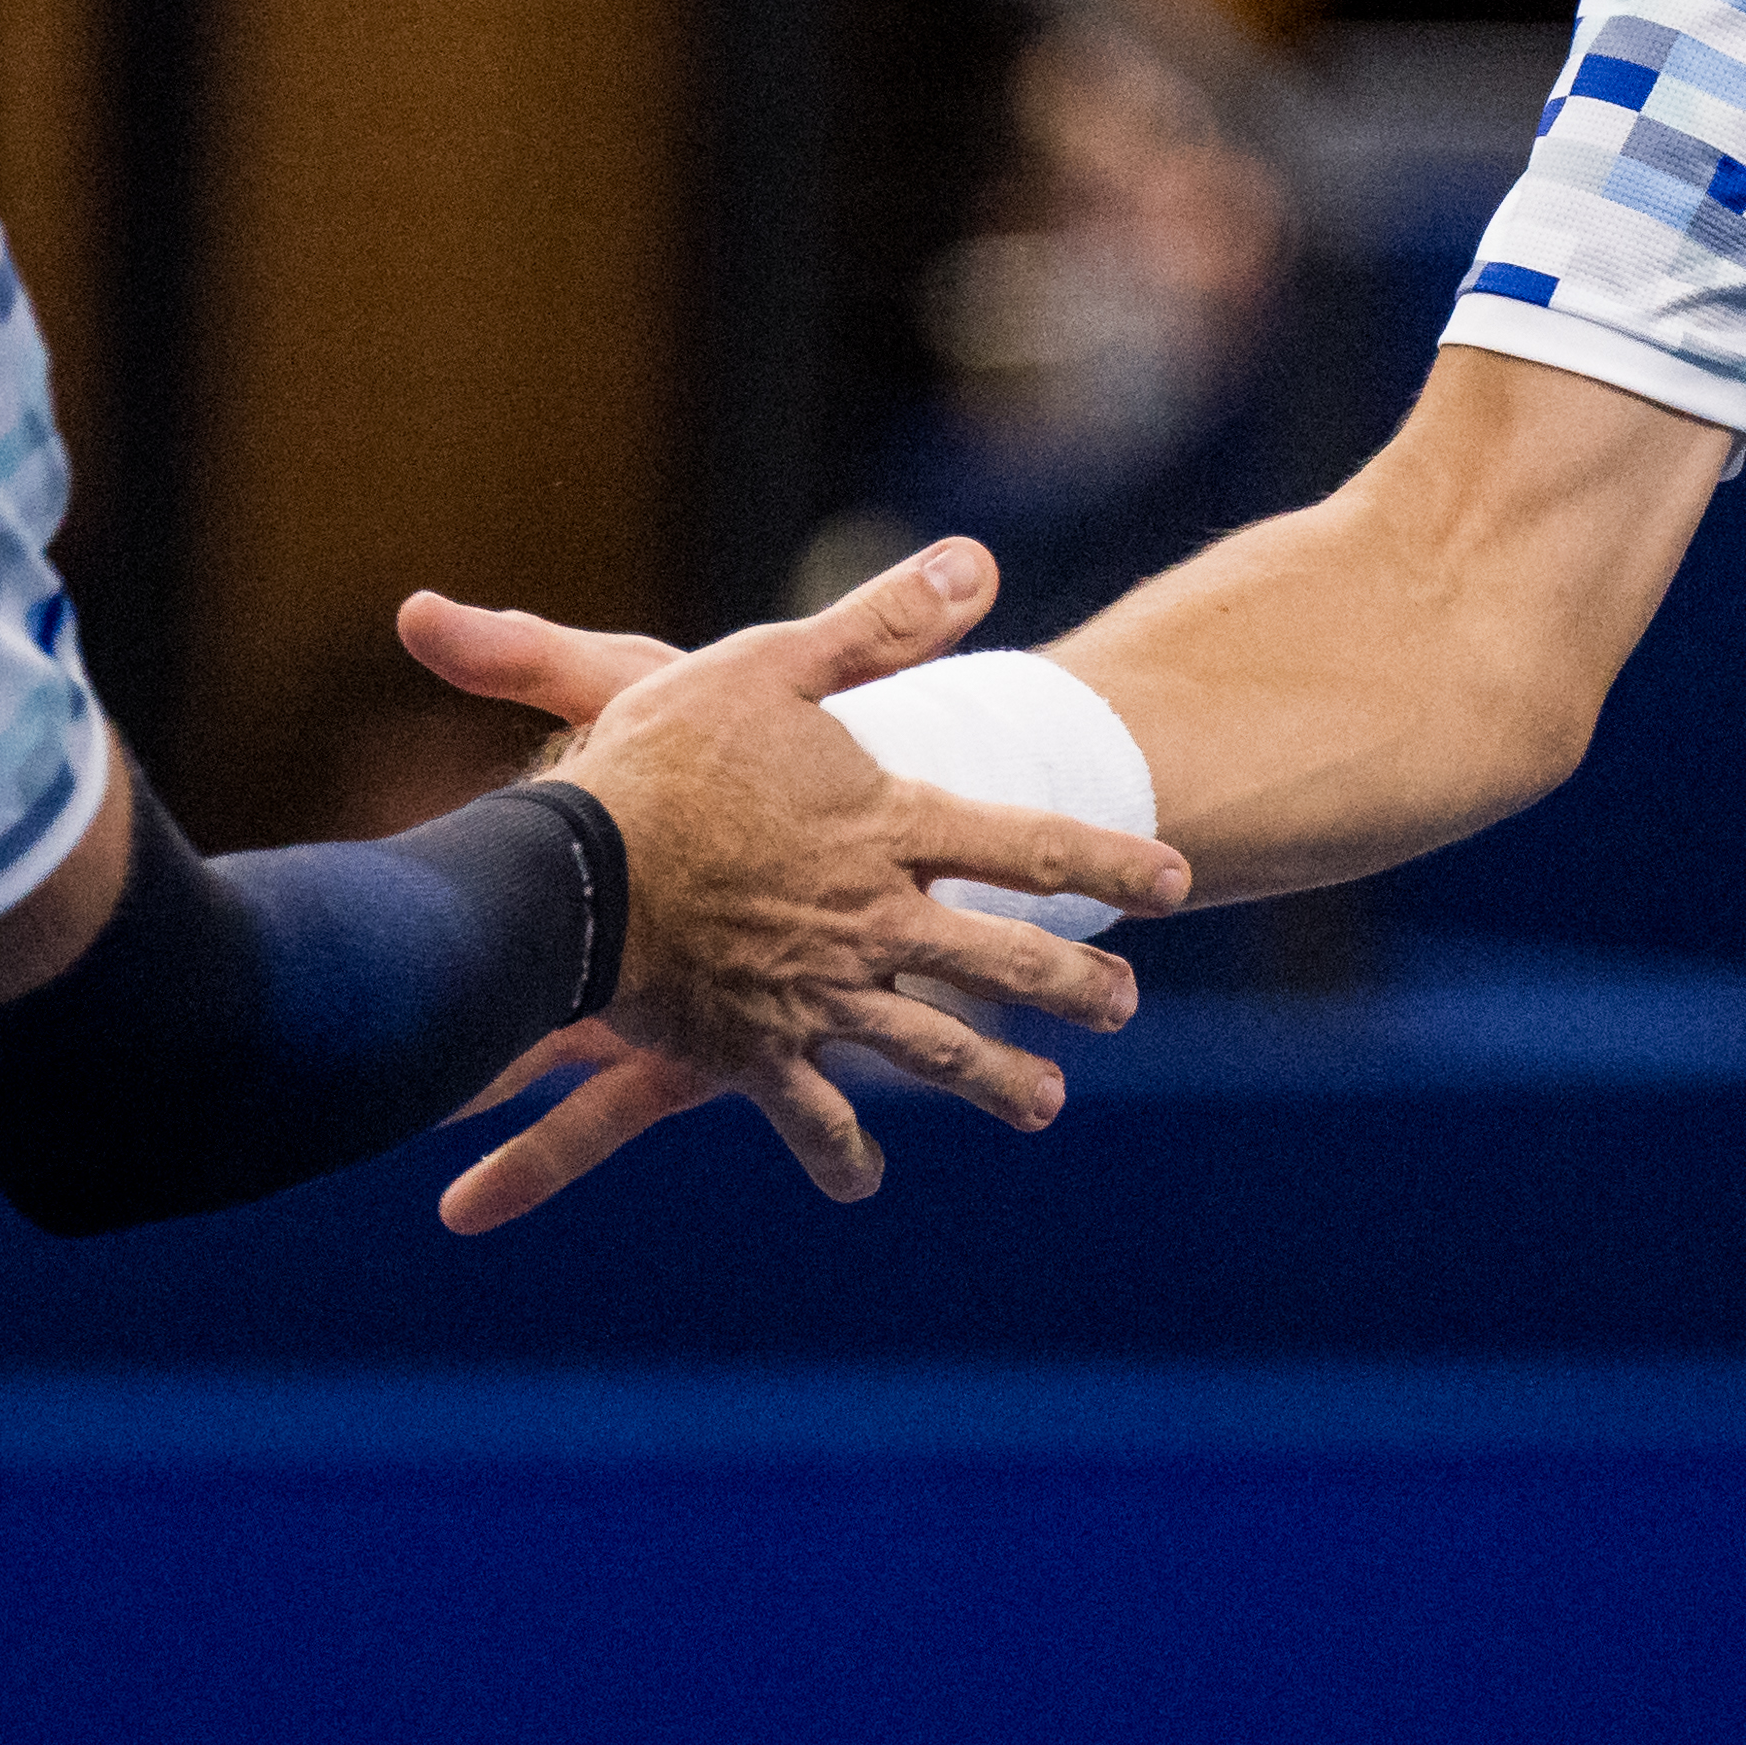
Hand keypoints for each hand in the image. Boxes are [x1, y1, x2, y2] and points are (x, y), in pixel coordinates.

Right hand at [393, 541, 1175, 1228]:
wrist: (570, 877)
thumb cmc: (663, 760)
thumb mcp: (770, 667)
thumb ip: (877, 626)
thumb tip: (979, 564)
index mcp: (888, 829)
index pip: (1027, 845)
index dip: (1107, 864)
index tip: (1175, 886)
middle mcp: (874, 922)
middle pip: (1003, 962)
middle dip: (1075, 987)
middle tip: (1123, 1006)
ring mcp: (821, 997)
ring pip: (933, 1050)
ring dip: (998, 1081)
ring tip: (1048, 1104)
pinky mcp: (756, 1052)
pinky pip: (812, 1116)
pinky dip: (841, 1153)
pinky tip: (864, 1180)